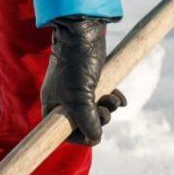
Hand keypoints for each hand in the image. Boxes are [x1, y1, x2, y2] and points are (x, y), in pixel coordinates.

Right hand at [41, 17, 126, 145]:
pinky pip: (104, 100)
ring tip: (112, 99)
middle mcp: (64, 103)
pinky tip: (120, 97)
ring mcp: (79, 92)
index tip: (91, 133)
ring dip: (108, 109)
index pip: (64, 134)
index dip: (79, 136)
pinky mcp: (92, 82)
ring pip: (96, 112)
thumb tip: (95, 138)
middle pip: (83, 125)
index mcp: (53, 109)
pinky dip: (114, 100)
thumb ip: (87, 122)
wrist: (82, 35)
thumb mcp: (80, 100)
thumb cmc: (75, 67)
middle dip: (98, 120)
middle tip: (103, 111)